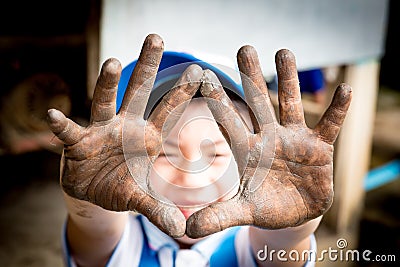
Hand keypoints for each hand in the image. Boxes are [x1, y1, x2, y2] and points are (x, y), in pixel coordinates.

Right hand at [47, 34, 202, 237]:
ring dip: (106, 83)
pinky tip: (54, 116)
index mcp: (148, 137)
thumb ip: (160, 210)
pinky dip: (62, 125)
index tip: (200, 70)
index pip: (168, 111)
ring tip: (112, 62)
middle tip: (156, 37)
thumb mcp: (143, 198)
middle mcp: (125, 126)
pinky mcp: (78, 143)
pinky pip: (70, 132)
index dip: (182, 92)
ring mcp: (101, 131)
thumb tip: (182, 230)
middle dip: (147, 66)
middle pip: (138, 92)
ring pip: (104, 102)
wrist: (94, 192)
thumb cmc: (123, 186)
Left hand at [186, 46, 351, 237]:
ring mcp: (294, 139)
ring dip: (289, 79)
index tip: (201, 75)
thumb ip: (218, 217)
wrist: (294, 213)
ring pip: (290, 104)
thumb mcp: (242, 212)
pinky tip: (344, 90)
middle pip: (258, 103)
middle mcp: (268, 138)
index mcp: (247, 150)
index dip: (217, 100)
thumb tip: (187, 231)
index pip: (229, 122)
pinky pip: (329, 125)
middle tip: (244, 48)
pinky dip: (337, 110)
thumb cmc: (264, 207)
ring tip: (284, 51)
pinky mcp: (319, 147)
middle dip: (251, 77)